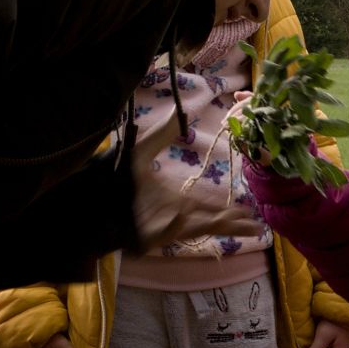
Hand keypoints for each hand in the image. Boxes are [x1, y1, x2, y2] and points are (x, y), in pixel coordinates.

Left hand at [128, 124, 262, 250]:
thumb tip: (179, 112)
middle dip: (233, 224)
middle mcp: (176, 216)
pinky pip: (165, 231)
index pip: (209, 207)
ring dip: (216, 226)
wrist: (91, 199)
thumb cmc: (117, 180)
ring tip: (241, 227)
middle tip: (257, 227)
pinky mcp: (148, 235)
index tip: (248, 213)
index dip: (229, 211)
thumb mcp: (142, 152)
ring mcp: (163, 227)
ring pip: (197, 228)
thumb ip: (162, 134)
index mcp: (177, 199)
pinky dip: (173, 226)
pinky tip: (182, 215)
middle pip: (211, 222)